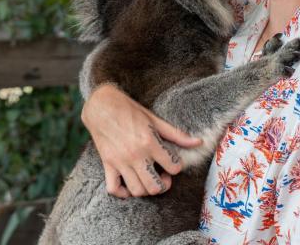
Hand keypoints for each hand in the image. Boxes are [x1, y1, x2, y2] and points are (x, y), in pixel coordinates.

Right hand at [81, 84, 202, 197]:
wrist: (102, 106)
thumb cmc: (130, 110)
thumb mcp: (155, 120)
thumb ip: (176, 134)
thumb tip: (198, 142)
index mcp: (150, 142)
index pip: (173, 167)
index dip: (177, 167)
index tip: (173, 163)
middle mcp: (136, 155)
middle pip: (154, 186)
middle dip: (163, 185)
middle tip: (163, 176)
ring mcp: (120, 162)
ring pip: (136, 190)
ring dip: (145, 189)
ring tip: (149, 179)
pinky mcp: (107, 164)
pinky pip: (113, 189)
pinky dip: (122, 192)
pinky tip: (129, 185)